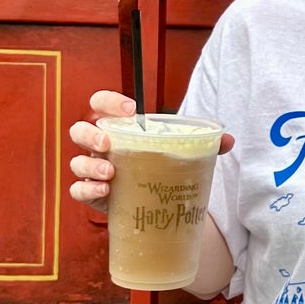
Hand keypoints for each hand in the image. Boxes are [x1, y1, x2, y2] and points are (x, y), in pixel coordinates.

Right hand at [68, 90, 233, 209]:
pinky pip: (78, 190)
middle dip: (91, 133)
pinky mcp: (93, 195)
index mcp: (118, 128)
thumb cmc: (160, 166)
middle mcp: (100, 146)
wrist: (154, 201)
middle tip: (109, 142)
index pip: (100, 104)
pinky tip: (104, 191)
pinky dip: (87, 190)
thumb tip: (228, 140)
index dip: (109, 101)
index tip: (131, 109)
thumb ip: (204, 145)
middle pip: (79, 130)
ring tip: (111, 172)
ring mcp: (93, 170)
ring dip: (90, 165)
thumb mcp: (180, 153)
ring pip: (76, 162)